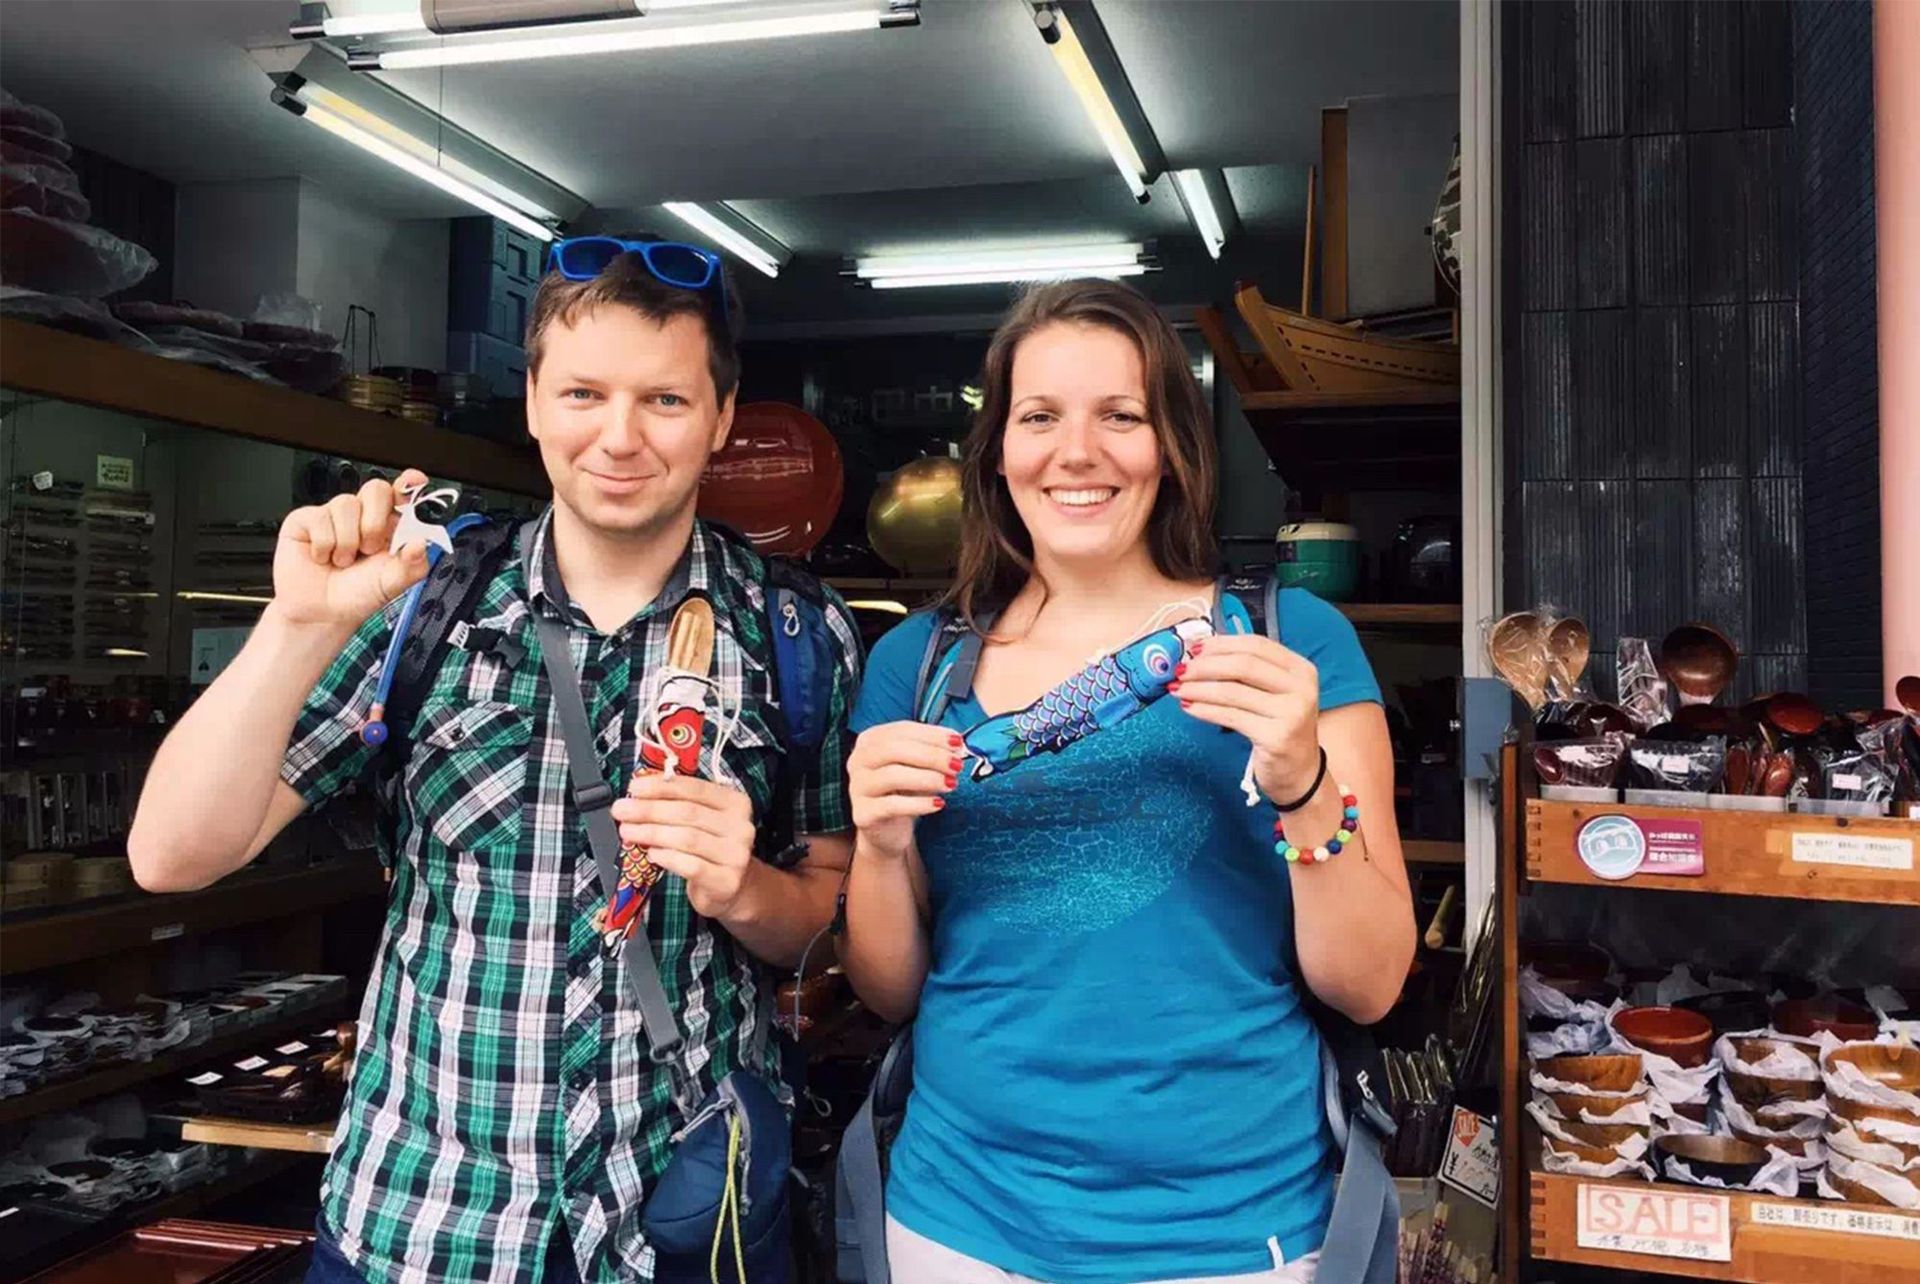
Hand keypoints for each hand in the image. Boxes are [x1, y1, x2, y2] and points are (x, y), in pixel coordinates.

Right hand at [272, 468, 432, 629]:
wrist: (321, 614)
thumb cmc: (356, 595)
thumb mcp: (393, 584)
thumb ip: (413, 565)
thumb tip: (421, 543)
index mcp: (389, 526)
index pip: (402, 495)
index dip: (409, 485)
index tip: (415, 481)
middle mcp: (363, 516)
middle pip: (376, 489)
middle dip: (374, 523)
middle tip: (368, 550)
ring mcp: (334, 515)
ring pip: (347, 504)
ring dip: (347, 542)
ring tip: (343, 561)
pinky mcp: (307, 520)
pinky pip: (320, 518)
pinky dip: (324, 545)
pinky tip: (323, 557)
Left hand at [612, 774, 758, 920]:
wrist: (731, 887)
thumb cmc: (709, 848)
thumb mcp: (701, 820)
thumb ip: (677, 803)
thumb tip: (640, 791)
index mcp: (735, 803)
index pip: (695, 788)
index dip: (661, 787)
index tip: (635, 788)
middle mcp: (740, 826)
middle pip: (688, 813)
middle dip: (649, 810)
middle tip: (622, 810)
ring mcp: (735, 855)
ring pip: (687, 838)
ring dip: (651, 833)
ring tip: (628, 831)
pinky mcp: (726, 880)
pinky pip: (691, 866)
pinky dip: (667, 857)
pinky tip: (651, 853)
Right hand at [848, 721, 961, 861]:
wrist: (887, 830)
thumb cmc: (903, 791)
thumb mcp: (918, 767)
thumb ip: (934, 754)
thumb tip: (957, 747)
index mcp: (870, 740)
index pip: (902, 730)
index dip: (932, 735)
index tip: (957, 742)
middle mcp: (858, 760)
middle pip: (894, 750)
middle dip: (931, 755)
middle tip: (956, 765)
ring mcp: (857, 787)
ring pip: (893, 776)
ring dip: (928, 778)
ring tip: (951, 784)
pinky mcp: (863, 814)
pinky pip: (892, 805)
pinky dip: (919, 803)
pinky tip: (938, 804)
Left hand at [1170, 634, 1323, 803]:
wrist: (1299, 772)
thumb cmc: (1280, 728)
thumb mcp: (1273, 694)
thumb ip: (1247, 673)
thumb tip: (1200, 655)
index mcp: (1300, 669)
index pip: (1256, 645)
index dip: (1221, 644)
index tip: (1193, 648)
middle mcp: (1300, 688)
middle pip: (1243, 665)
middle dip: (1205, 665)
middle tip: (1180, 670)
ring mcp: (1291, 713)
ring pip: (1233, 691)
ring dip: (1199, 688)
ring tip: (1177, 688)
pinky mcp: (1276, 737)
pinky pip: (1230, 716)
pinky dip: (1204, 710)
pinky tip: (1188, 707)